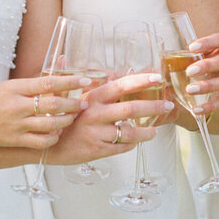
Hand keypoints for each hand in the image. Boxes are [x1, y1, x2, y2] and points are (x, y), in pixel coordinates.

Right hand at [0, 74, 90, 150]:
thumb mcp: (6, 86)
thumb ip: (28, 85)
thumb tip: (52, 80)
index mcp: (16, 87)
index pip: (49, 81)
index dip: (70, 81)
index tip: (85, 80)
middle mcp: (18, 105)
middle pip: (54, 103)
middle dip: (73, 104)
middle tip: (83, 103)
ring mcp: (17, 124)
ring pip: (51, 124)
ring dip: (66, 121)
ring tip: (72, 118)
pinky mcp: (14, 140)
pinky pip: (40, 141)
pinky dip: (53, 138)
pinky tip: (57, 134)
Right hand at [47, 72, 173, 164]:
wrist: (50, 145)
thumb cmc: (65, 119)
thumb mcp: (75, 97)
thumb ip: (92, 84)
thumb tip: (102, 68)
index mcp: (92, 97)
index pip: (121, 85)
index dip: (140, 80)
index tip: (157, 77)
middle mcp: (96, 114)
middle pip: (131, 108)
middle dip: (153, 106)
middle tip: (167, 105)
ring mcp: (98, 133)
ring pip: (130, 132)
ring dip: (146, 131)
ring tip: (154, 130)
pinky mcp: (98, 150)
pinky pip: (122, 147)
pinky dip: (132, 143)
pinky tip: (136, 141)